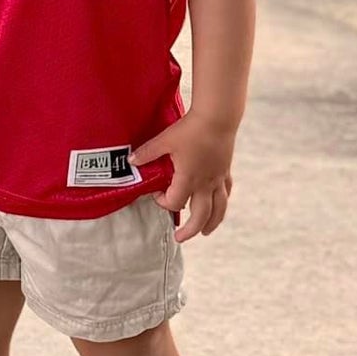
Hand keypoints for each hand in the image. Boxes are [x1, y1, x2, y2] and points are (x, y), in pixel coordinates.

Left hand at [130, 112, 235, 242]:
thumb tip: (130, 161)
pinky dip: (222, 202)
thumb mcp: (164, 140)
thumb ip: (147, 153)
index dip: (163, 202)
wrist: (218, 117)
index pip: (175, 202)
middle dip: (190, 230)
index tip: (156, 194)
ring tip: (206, 233)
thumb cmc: (191, 129)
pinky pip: (226, 192)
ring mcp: (218, 179)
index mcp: (189, 179)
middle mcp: (205, 184)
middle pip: (200, 216)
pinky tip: (219, 205)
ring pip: (219, 209)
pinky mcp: (225, 171)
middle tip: (179, 238)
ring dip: (212, 223)